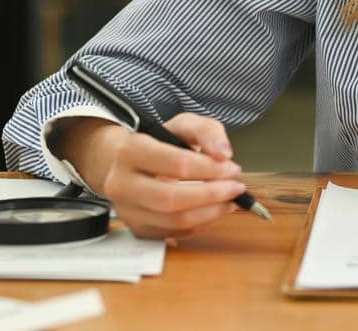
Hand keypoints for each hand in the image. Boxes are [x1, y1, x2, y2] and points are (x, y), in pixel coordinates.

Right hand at [97, 113, 246, 240]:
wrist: (129, 163)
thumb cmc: (159, 143)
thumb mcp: (183, 125)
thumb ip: (207, 131)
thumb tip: (223, 153)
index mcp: (129, 151)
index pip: (176, 164)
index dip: (210, 169)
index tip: (232, 168)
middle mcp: (121, 183)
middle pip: (171, 198)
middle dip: (212, 195)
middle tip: (235, 188)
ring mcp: (127, 210)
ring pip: (174, 220)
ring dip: (210, 213)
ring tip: (229, 201)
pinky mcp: (137, 228)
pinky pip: (173, 233)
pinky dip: (199, 224)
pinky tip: (211, 210)